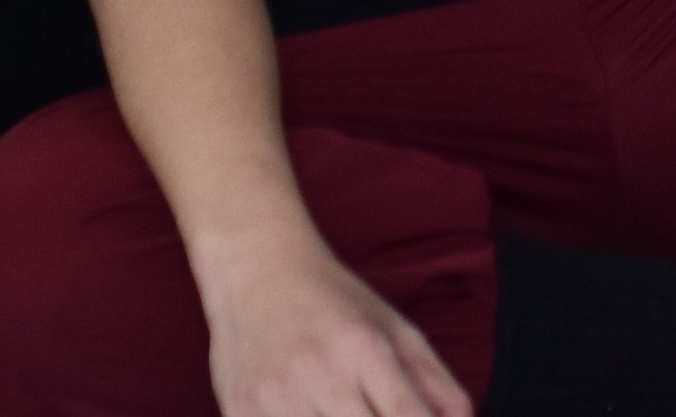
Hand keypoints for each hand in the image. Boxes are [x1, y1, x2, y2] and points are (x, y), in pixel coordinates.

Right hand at [189, 225, 467, 416]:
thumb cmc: (335, 304)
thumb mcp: (396, 329)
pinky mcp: (239, 413)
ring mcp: (274, 398)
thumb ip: (436, 382)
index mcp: (365, 349)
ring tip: (347, 414)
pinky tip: (313, 416)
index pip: (407, 415)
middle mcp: (320, 374)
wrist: (255, 272)